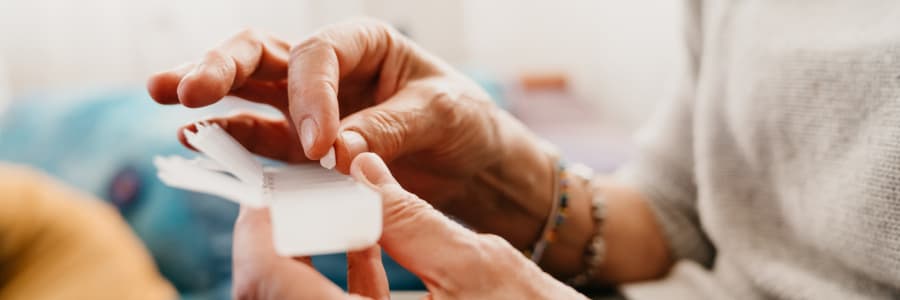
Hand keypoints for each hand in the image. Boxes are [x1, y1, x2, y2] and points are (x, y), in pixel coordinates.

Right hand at [147, 20, 560, 249]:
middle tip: (186, 88)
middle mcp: (330, 69)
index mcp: (364, 43)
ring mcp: (309, 106)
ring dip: (207, 95)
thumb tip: (336, 152)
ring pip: (248, 90)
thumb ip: (389, 128)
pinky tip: (198, 140)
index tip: (321, 144)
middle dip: (222, 67)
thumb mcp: (441, 115)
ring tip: (166, 98)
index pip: (319, 55)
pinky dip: (232, 141)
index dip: (311, 95)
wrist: (472, 162)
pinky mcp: (303, 146)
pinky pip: (261, 139)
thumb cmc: (463, 122)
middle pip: (263, 54)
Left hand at [232, 153, 585, 298]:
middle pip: (276, 292)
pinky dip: (343, 277)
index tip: (272, 187)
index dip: (262, 228)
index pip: (273, 282)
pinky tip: (368, 238)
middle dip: (282, 237)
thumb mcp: (479, 267)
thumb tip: (361, 166)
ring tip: (334, 202)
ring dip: (311, 251)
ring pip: (304, 299)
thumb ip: (411, 218)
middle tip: (299, 191)